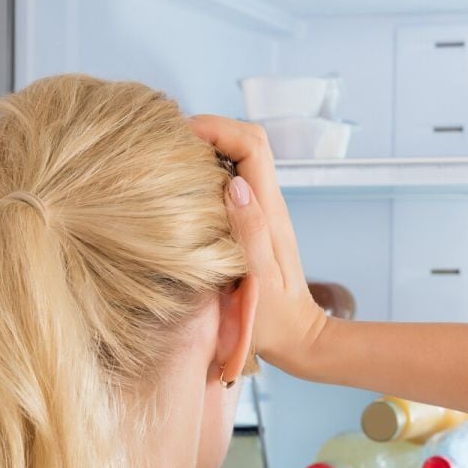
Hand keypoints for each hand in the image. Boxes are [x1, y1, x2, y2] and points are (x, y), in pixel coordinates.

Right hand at [188, 115, 327, 374]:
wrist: (296, 339)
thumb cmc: (273, 320)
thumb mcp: (258, 281)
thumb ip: (249, 232)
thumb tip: (236, 183)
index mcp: (269, 212)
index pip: (252, 144)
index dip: (217, 128)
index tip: (180, 133)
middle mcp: (268, 203)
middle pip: (248, 139)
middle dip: (211, 128)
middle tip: (170, 139)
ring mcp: (262, 211)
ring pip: (241, 157)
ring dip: (210, 147)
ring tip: (171, 156)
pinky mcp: (253, 222)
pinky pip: (234, 179)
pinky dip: (209, 171)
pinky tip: (184, 186)